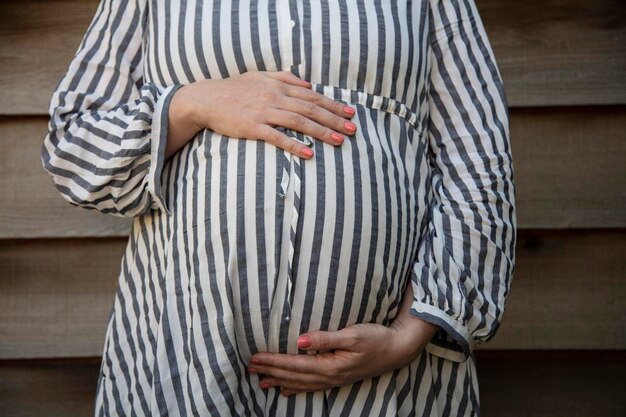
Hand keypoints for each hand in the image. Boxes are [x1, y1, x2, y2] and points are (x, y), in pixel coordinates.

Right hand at [165, 71, 356, 159]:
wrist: (206, 99)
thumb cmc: (235, 89)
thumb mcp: (261, 77)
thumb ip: (286, 79)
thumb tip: (308, 85)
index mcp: (279, 86)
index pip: (312, 96)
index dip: (333, 105)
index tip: (349, 113)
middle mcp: (274, 97)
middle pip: (310, 109)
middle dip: (334, 120)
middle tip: (352, 130)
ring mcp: (264, 112)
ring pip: (299, 122)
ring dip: (321, 132)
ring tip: (338, 141)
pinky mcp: (252, 127)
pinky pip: (277, 137)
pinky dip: (294, 145)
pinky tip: (309, 153)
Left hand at [247, 284, 438, 395]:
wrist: (398, 349)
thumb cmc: (376, 338)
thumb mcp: (352, 334)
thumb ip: (325, 338)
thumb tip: (299, 341)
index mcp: (331, 366)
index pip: (295, 364)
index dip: (274, 361)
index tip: (256, 357)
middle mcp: (330, 377)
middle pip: (294, 375)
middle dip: (271, 371)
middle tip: (249, 368)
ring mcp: (334, 380)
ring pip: (300, 383)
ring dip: (279, 381)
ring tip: (260, 382)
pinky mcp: (338, 378)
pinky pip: (311, 386)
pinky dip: (296, 388)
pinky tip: (286, 391)